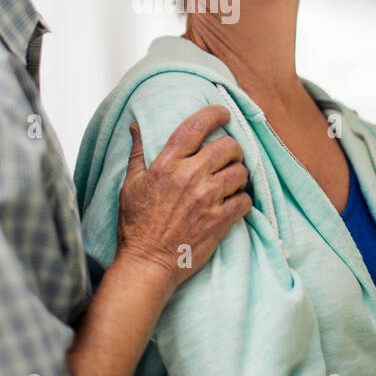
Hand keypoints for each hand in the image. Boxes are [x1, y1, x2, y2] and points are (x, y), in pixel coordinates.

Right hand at [115, 105, 251, 288]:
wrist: (148, 263)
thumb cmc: (136, 225)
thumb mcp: (130, 184)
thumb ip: (137, 153)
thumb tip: (136, 126)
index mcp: (167, 164)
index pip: (196, 126)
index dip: (214, 113)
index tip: (222, 113)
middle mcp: (190, 177)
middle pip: (228, 146)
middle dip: (232, 147)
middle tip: (228, 155)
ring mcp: (208, 199)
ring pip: (241, 171)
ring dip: (239, 174)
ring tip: (231, 180)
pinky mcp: (221, 220)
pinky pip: (245, 199)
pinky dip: (242, 199)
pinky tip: (233, 202)